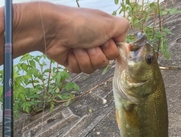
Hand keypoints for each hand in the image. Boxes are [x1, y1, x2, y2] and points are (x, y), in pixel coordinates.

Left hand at [14, 2, 128, 73]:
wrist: (54, 30)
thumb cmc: (81, 24)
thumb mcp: (109, 22)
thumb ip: (123, 29)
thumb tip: (126, 43)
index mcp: (106, 35)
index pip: (117, 52)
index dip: (112, 50)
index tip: (106, 42)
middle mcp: (96, 45)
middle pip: (105, 63)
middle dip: (97, 55)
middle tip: (89, 44)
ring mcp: (84, 54)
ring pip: (93, 69)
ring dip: (85, 58)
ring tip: (77, 47)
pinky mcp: (73, 62)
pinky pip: (80, 71)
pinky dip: (75, 61)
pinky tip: (70, 52)